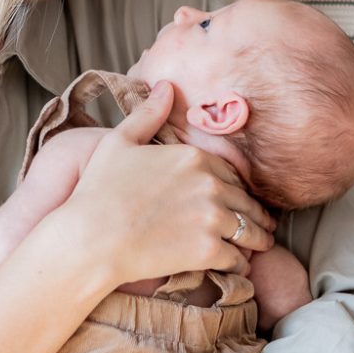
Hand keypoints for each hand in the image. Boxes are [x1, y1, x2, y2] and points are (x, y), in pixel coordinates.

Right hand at [57, 79, 274, 288]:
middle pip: (246, 201)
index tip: (239, 197)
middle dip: (255, 213)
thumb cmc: (99, 190)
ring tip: (259, 245)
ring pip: (250, 229)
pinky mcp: (209, 250)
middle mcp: (209, 183)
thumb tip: (166, 85)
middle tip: (263, 225)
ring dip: (257, 238)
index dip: (235, 186)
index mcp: (193, 156)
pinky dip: (241, 264)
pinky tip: (238, 267)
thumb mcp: (119, 141)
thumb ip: (148, 113)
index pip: (231, 172)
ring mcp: (211, 217)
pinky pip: (239, 259)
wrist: (91, 238)